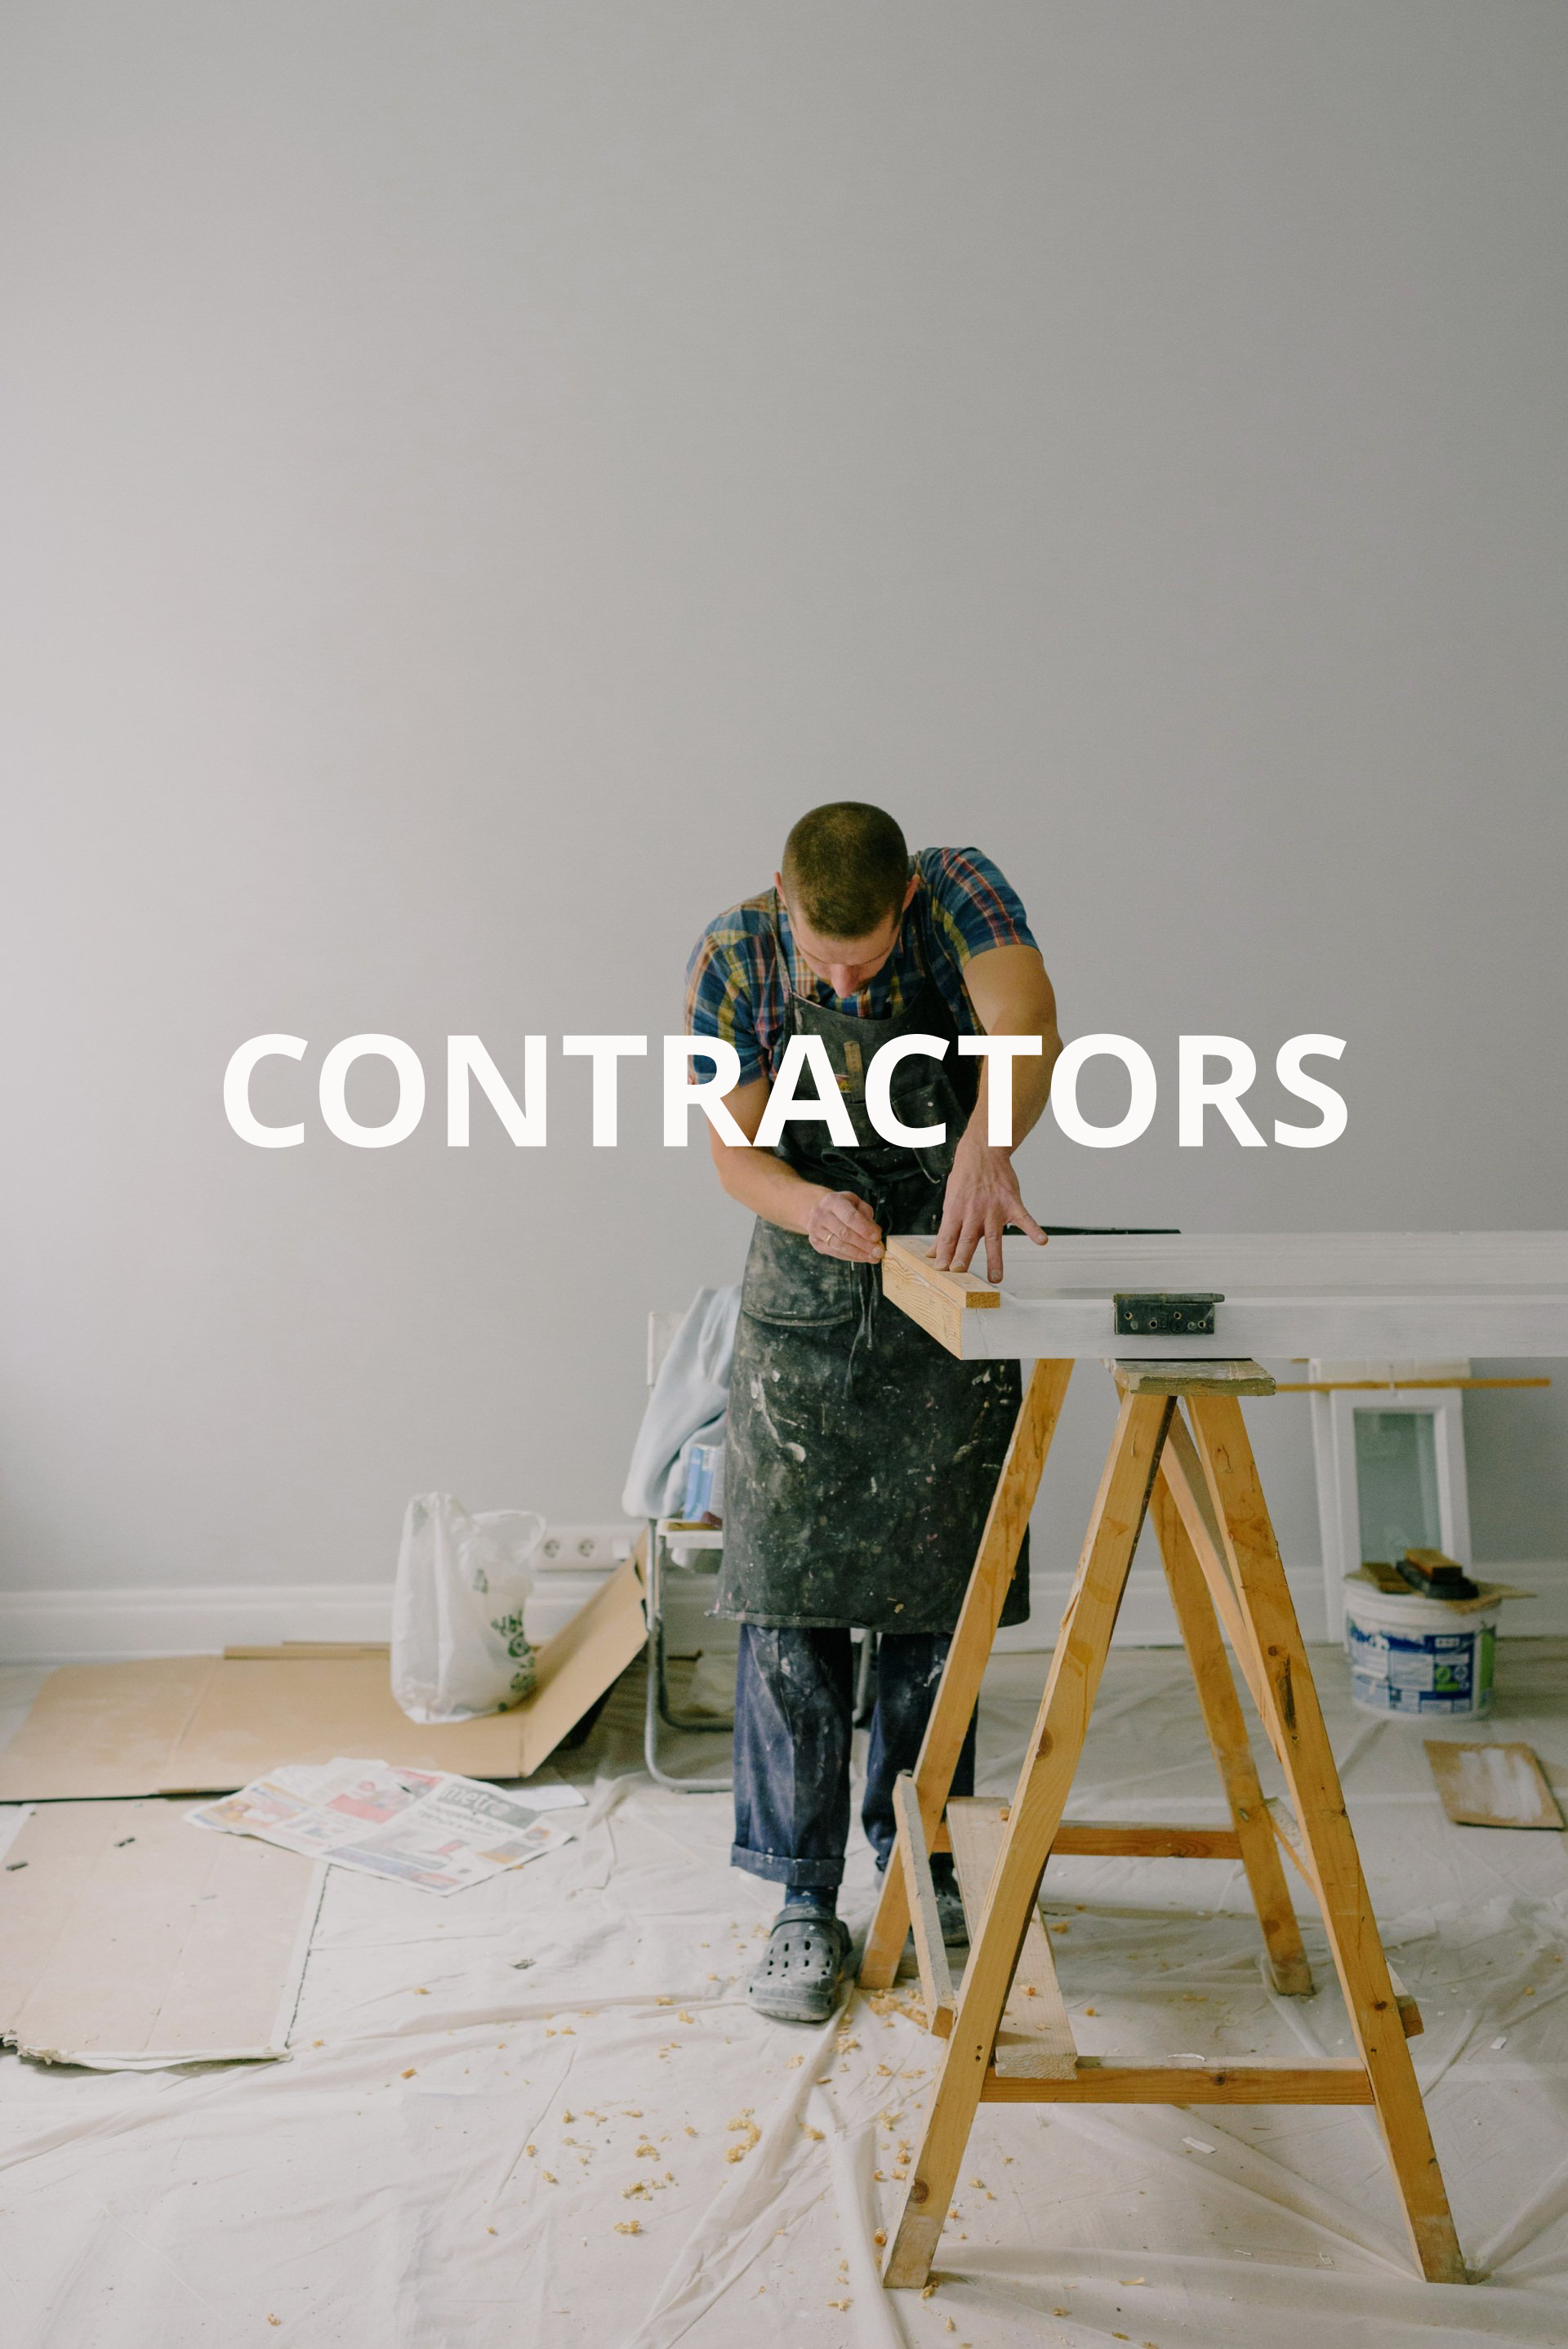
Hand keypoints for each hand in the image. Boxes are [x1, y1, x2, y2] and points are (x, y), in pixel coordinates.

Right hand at [807, 1189, 884, 1262]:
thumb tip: (875, 1232)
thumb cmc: (843, 1206)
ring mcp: (816, 1229)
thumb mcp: (855, 1202)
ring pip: (839, 1245)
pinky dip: (851, 1257)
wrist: (821, 1210)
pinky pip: (835, 1253)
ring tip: (873, 1257)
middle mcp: (821, 1214)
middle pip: (844, 1233)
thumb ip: (866, 1214)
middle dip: (864, 1244)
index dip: (864, 1229)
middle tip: (879, 1251)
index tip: (877, 1238)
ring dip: (858, 1253)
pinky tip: (862, 1258)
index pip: (850, 1217)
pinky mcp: (815, 1242)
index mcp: (833, 1201)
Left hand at [929, 1139, 1046, 1281]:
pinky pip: (1024, 1218)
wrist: (983, 1153)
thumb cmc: (964, 1180)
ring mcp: (994, 1208)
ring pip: (994, 1236)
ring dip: (995, 1258)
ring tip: (996, 1277)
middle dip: (963, 1256)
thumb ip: (945, 1232)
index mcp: (956, 1212)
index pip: (948, 1236)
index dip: (944, 1253)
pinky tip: (1041, 1241)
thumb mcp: (950, 1203)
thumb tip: (933, 1254)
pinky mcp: (1012, 1203)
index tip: (941, 1270)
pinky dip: (1033, 1229)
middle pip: (968, 1238)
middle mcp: (974, 1212)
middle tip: (959, 1272)